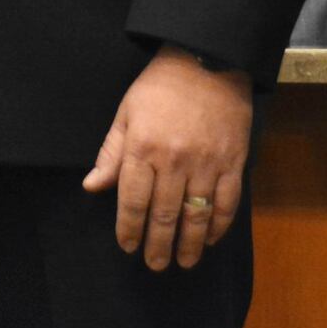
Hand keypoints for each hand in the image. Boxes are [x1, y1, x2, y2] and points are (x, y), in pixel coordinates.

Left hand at [82, 44, 252, 269]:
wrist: (206, 64)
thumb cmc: (158, 88)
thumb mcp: (125, 114)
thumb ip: (111, 154)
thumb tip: (92, 186)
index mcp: (143, 148)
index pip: (132, 199)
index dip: (128, 227)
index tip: (126, 246)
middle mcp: (174, 161)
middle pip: (165, 214)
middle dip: (158, 244)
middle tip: (154, 264)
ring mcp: (207, 164)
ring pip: (197, 214)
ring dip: (190, 244)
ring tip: (182, 262)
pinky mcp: (234, 163)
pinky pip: (228, 202)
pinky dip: (219, 225)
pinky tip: (209, 239)